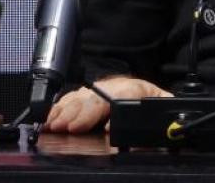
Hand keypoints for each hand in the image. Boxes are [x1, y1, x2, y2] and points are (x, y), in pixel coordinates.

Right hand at [42, 75, 171, 133]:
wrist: (149, 95)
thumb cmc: (152, 103)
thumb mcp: (162, 108)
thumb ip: (159, 114)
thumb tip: (155, 126)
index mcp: (137, 89)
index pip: (124, 93)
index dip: (110, 108)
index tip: (103, 127)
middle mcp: (116, 86)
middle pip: (96, 96)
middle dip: (80, 113)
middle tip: (68, 128)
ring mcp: (100, 89)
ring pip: (81, 97)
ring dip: (66, 111)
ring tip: (55, 125)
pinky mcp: (89, 94)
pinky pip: (72, 98)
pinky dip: (60, 108)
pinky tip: (52, 117)